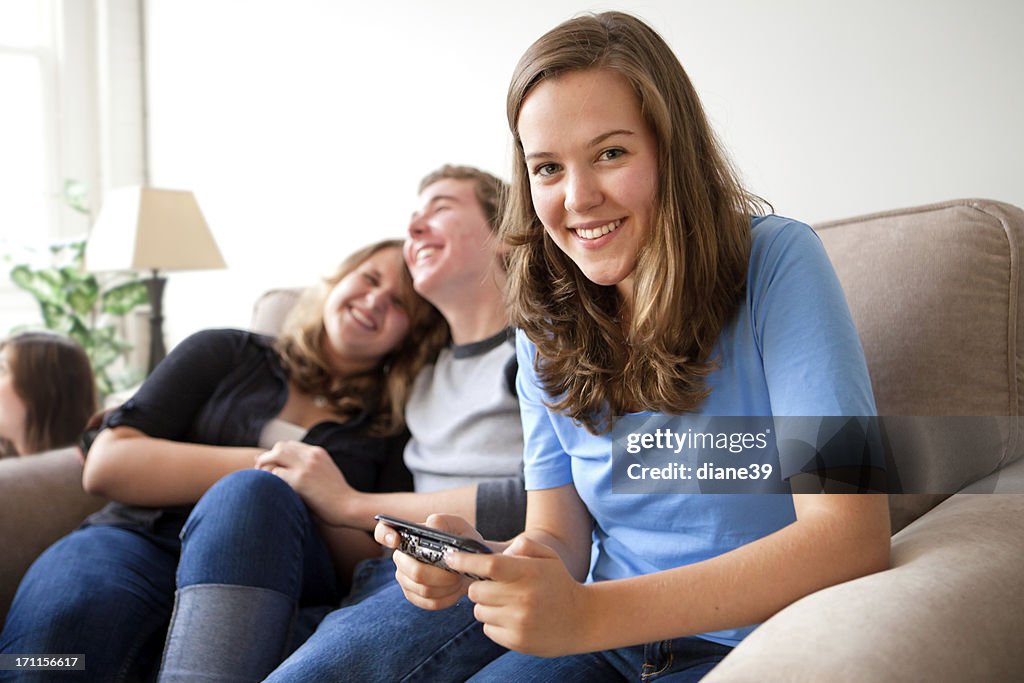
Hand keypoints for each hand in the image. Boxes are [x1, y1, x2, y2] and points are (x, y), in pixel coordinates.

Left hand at [255, 440, 353, 524]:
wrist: (349, 507)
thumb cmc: (336, 498)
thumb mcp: (325, 475)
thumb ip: (309, 468)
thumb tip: (285, 470)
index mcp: (318, 452)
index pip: (288, 445)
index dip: (276, 455)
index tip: (268, 466)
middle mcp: (311, 455)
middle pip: (279, 447)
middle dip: (266, 458)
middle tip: (259, 472)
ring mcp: (306, 466)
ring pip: (275, 456)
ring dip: (265, 468)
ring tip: (261, 481)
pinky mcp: (300, 480)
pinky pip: (275, 474)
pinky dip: (269, 480)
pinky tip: (270, 490)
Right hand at [376, 513, 478, 610]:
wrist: (471, 563)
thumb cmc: (461, 540)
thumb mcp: (457, 525)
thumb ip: (443, 521)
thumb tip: (431, 526)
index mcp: (407, 535)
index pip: (383, 532)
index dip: (384, 535)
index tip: (396, 540)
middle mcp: (401, 557)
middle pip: (412, 570)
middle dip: (438, 573)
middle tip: (456, 570)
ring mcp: (405, 578)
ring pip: (423, 588)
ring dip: (446, 585)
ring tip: (460, 577)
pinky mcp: (414, 596)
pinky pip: (429, 602)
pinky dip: (447, 596)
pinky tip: (456, 588)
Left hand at [448, 534, 592, 657]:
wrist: (582, 619)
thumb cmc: (559, 583)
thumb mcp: (548, 556)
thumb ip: (523, 546)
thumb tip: (496, 554)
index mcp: (529, 573)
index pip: (489, 564)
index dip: (465, 561)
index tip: (450, 558)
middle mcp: (523, 598)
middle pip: (476, 590)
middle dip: (481, 586)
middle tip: (496, 587)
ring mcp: (519, 622)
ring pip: (479, 611)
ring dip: (487, 606)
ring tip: (508, 604)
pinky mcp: (516, 641)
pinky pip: (487, 629)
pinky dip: (494, 623)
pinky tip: (512, 619)